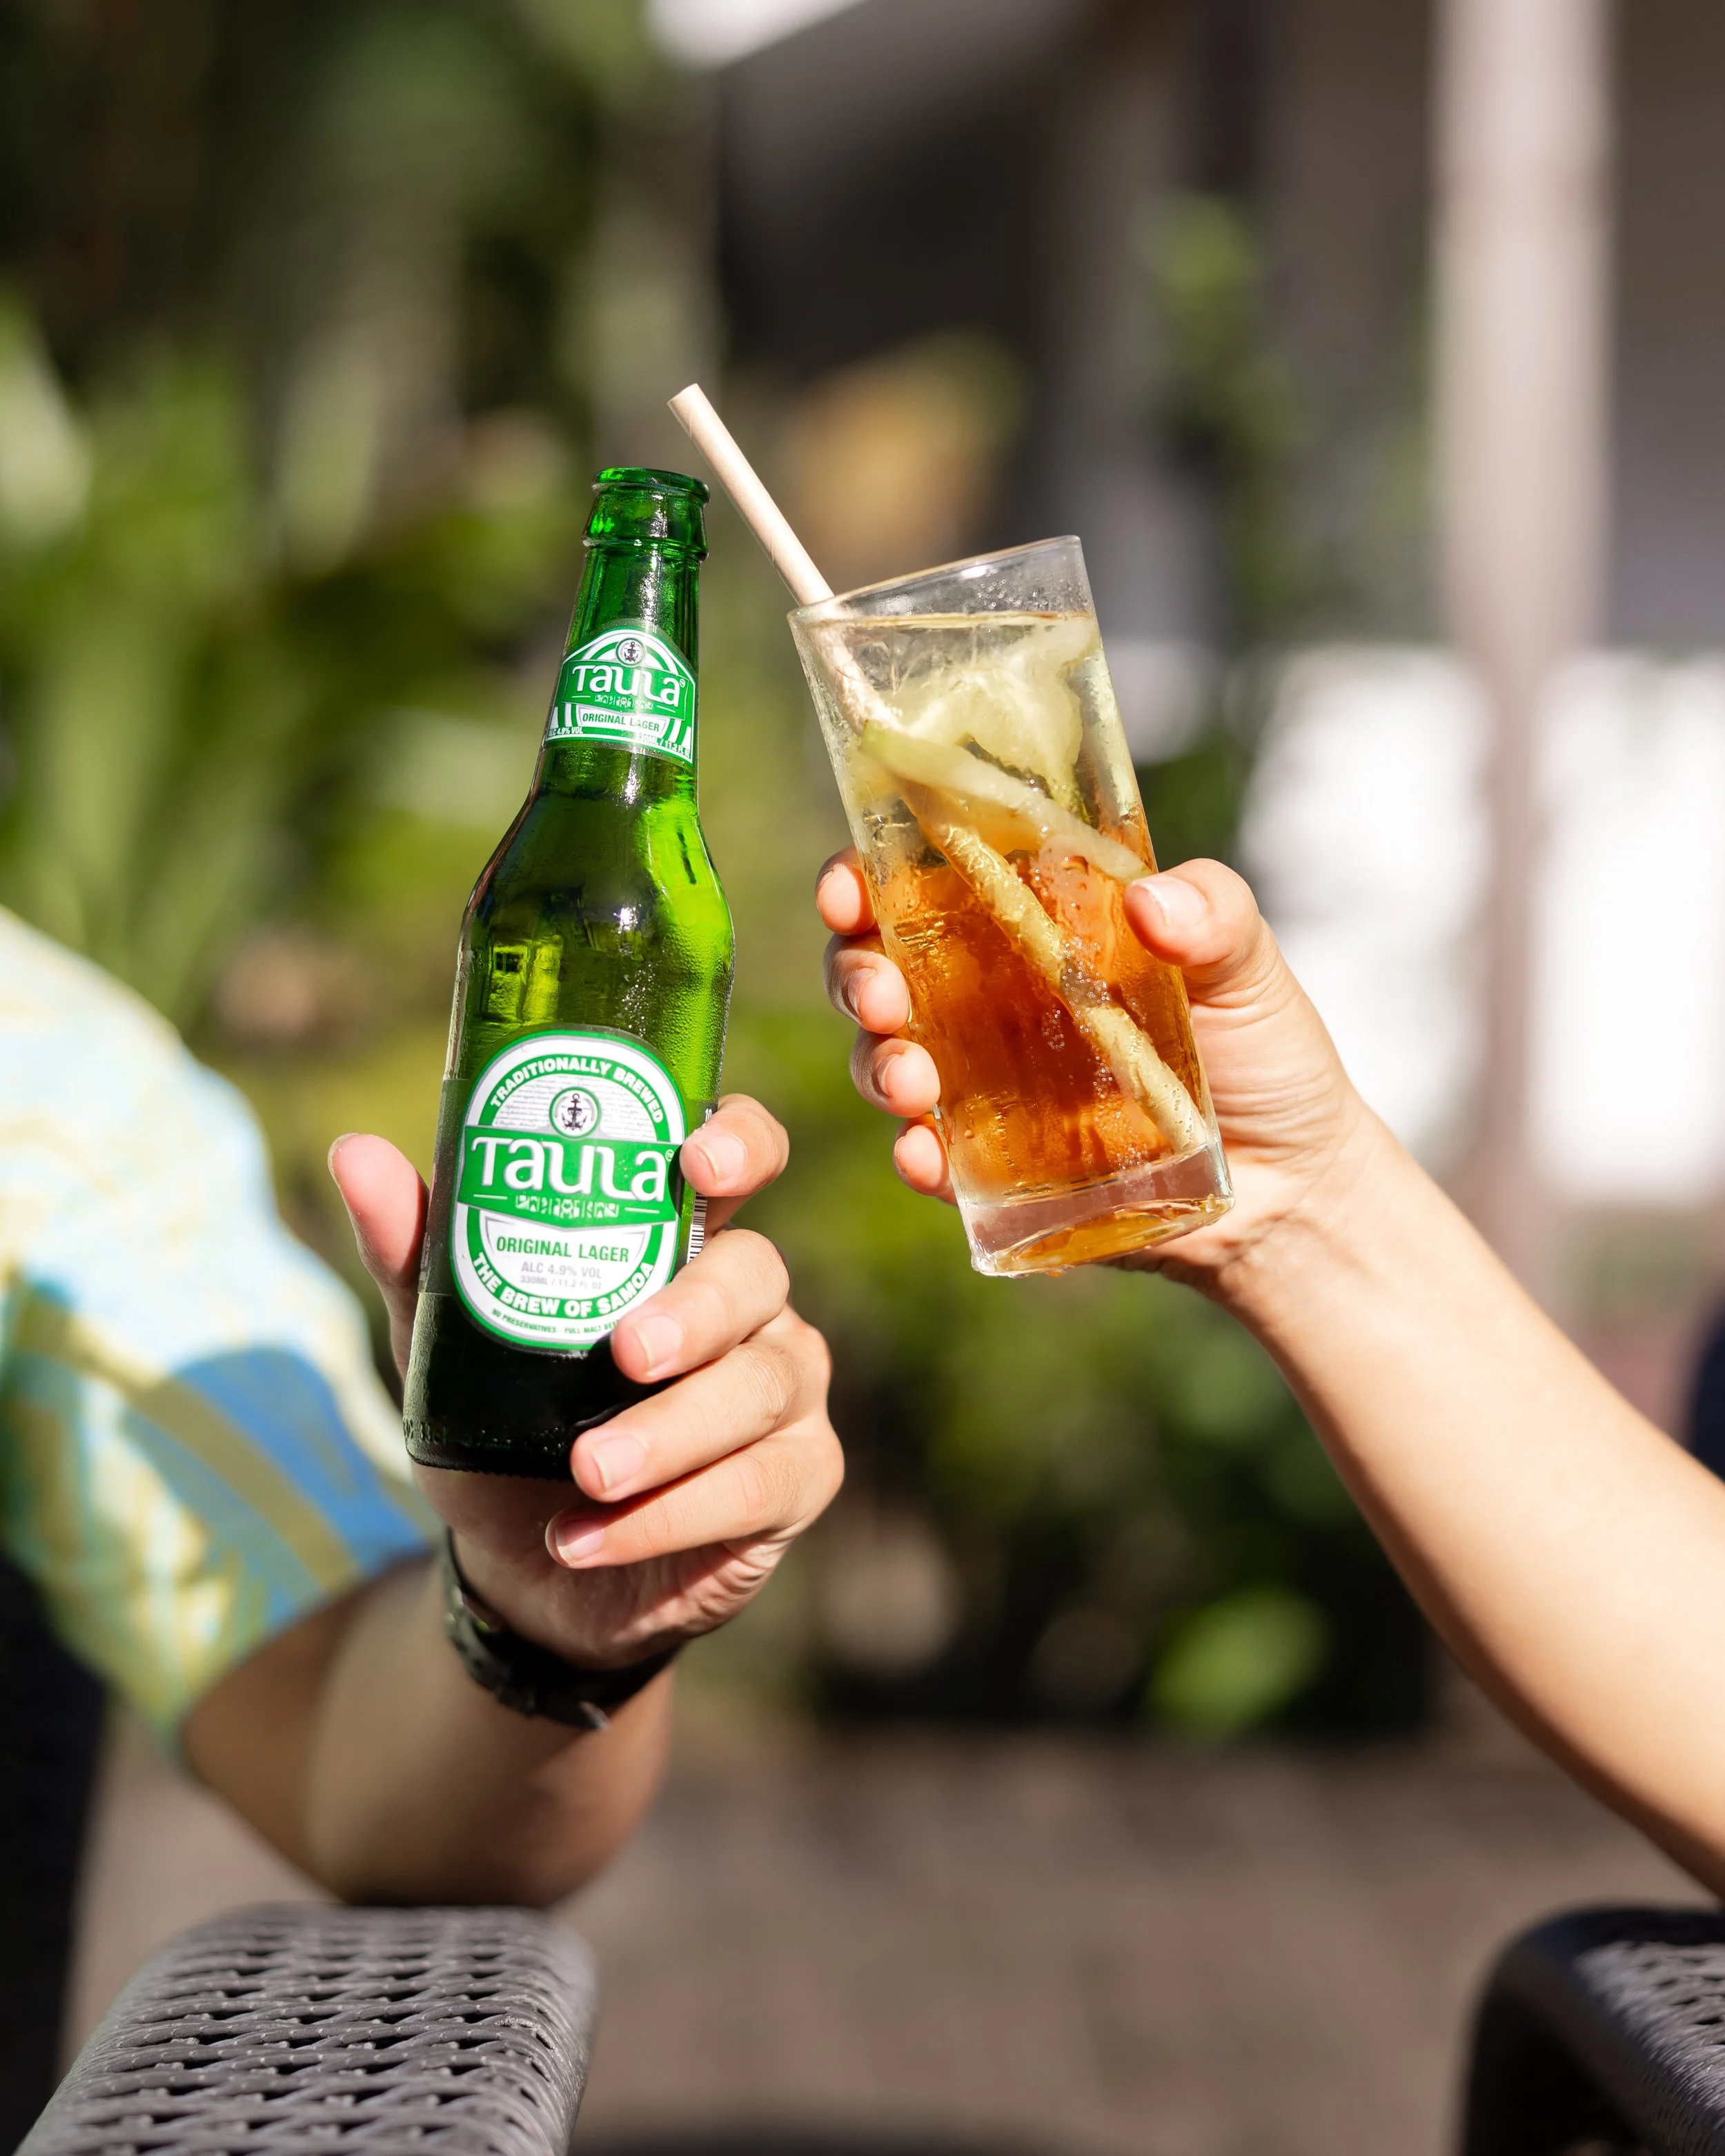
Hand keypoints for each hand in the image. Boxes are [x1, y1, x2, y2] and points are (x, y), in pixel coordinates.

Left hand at [329, 1095, 841, 1667]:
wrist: (524, 1569)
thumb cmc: (503, 1426)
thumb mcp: (447, 1344)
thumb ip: (418, 1253)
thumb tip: (356, 1154)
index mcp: (682, 1240)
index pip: (744, 1156)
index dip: (740, 1142)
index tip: (695, 1163)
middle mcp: (751, 1303)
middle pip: (757, 1274)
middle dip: (697, 1311)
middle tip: (627, 1351)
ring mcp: (785, 1388)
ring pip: (762, 1384)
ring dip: (672, 1432)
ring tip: (589, 1472)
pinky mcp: (796, 1478)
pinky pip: (759, 1485)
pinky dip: (668, 1515)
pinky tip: (588, 1537)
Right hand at [815, 850, 1376, 1294]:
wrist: (1292, 1187)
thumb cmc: (1267, 1054)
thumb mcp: (1251, 968)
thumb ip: (1215, 917)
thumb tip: (1151, 898)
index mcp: (1030, 923)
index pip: (921, 878)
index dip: (864, 872)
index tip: (850, 882)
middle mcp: (987, 998)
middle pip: (877, 966)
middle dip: (855, 974)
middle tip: (884, 997)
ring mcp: (982, 1085)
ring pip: (885, 1060)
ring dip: (878, 1066)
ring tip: (913, 1085)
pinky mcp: (992, 1168)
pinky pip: (929, 1158)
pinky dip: (916, 1156)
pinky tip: (928, 1159)